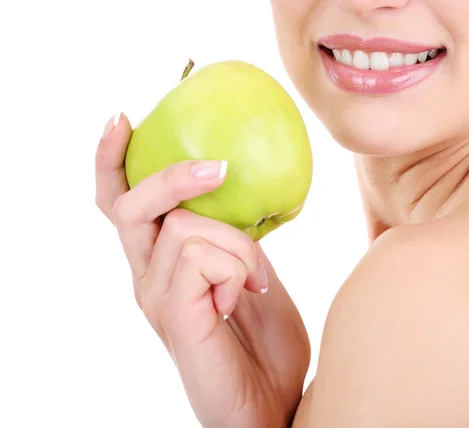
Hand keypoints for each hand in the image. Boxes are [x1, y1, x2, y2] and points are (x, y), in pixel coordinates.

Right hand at [95, 113, 310, 427]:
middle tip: (216, 169)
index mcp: (161, 264)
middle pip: (128, 205)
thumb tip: (235, 191)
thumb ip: (232, 237)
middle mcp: (147, 277)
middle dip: (171, 176)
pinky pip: (198, 257)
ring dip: (238, 243)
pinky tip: (244, 297)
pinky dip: (236, 267)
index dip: (112, 162)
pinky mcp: (172, 316)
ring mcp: (155, 297)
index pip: (121, 205)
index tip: (122, 120)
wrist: (272, 403)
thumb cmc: (263, 342)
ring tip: (256, 279)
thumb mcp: (252, 273)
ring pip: (184, 226)